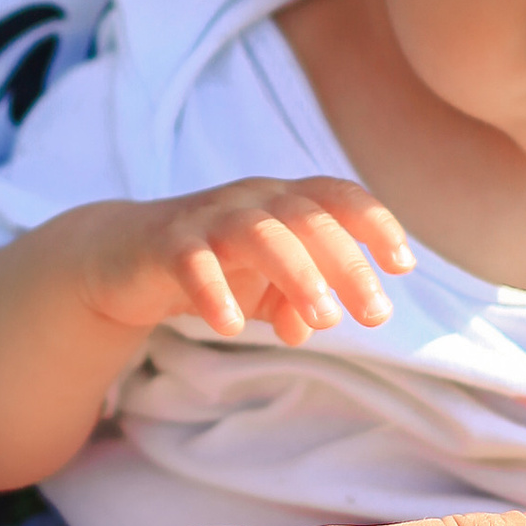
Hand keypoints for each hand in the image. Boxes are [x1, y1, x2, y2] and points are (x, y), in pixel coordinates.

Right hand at [66, 177, 411, 350]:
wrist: (123, 255)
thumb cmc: (213, 265)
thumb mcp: (261, 290)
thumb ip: (293, 305)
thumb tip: (309, 328)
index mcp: (282, 202)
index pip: (337, 196)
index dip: (375, 223)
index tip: (403, 266)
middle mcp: (251, 201)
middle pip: (307, 217)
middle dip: (347, 263)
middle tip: (375, 313)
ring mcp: (207, 218)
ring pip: (259, 232)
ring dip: (297, 273)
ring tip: (322, 318)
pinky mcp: (165, 244)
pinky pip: (192, 262)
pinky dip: (213, 291)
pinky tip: (230, 326)